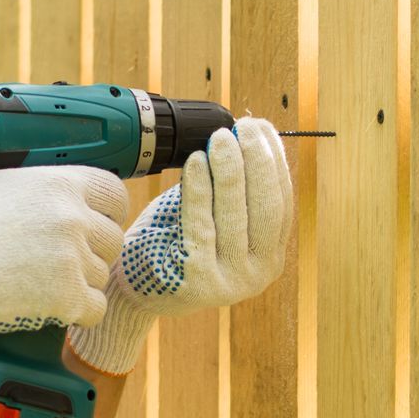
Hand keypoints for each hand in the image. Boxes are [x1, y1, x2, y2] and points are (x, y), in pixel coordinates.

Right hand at [0, 166, 129, 370]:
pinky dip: (76, 312)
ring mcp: (74, 258)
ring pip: (101, 275)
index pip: (115, 193)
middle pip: (112, 239)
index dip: (108, 212)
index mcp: (59, 183)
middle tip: (61, 261)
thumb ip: (36, 189)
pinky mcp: (69, 297)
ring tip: (41, 284)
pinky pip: (95, 309)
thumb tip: (52, 194)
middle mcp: (73, 217)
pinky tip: (50, 306)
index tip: (98, 223)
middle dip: (92, 252)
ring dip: (79, 282)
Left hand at [67, 117, 294, 375]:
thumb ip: (232, 187)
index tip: (263, 129)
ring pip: (235, 214)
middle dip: (257, 161)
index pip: (282, 203)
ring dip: (229, 170)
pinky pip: (201, 226)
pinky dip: (200, 190)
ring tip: (219, 137)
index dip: (274, 162)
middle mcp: (258, 273)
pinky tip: (196, 162)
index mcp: (269, 256)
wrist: (136, 290)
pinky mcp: (198, 282)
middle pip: (266, 208)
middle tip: (243, 127)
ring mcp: (231, 282)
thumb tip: (245, 133)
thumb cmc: (174, 244)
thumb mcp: (213, 217)